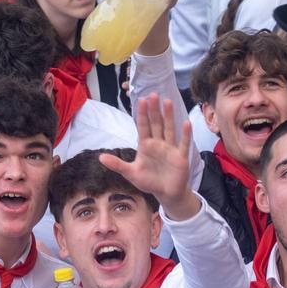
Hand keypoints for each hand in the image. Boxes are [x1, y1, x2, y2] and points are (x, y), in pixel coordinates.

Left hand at [99, 93, 196, 219]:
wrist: (166, 193)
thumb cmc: (149, 181)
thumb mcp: (131, 173)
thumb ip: (118, 165)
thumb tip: (100, 158)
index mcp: (145, 145)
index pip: (143, 126)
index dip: (142, 114)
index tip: (141, 100)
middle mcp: (158, 143)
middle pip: (156, 124)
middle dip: (154, 110)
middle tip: (153, 94)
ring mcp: (170, 148)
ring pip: (169, 129)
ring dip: (169, 116)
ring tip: (168, 102)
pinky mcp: (180, 156)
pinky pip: (183, 144)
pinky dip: (185, 134)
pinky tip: (186, 123)